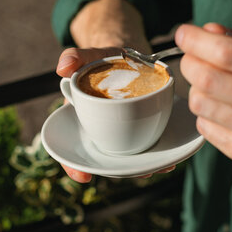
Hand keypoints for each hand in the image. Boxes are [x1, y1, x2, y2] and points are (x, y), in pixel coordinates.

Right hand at [56, 47, 175, 182]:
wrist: (126, 57)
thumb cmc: (103, 60)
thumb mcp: (90, 54)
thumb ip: (75, 57)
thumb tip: (62, 69)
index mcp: (80, 120)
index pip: (69, 151)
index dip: (73, 167)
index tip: (84, 177)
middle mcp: (98, 133)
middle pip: (104, 161)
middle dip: (121, 171)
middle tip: (141, 172)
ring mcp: (119, 134)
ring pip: (126, 160)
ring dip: (142, 167)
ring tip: (160, 165)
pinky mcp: (139, 131)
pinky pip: (144, 148)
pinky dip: (156, 155)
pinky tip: (170, 159)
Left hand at [175, 23, 231, 177]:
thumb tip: (206, 30)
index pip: (226, 52)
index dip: (196, 41)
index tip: (183, 33)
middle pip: (207, 78)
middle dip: (189, 63)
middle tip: (192, 59)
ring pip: (200, 103)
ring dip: (195, 89)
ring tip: (210, 86)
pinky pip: (204, 127)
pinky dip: (205, 114)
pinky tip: (222, 110)